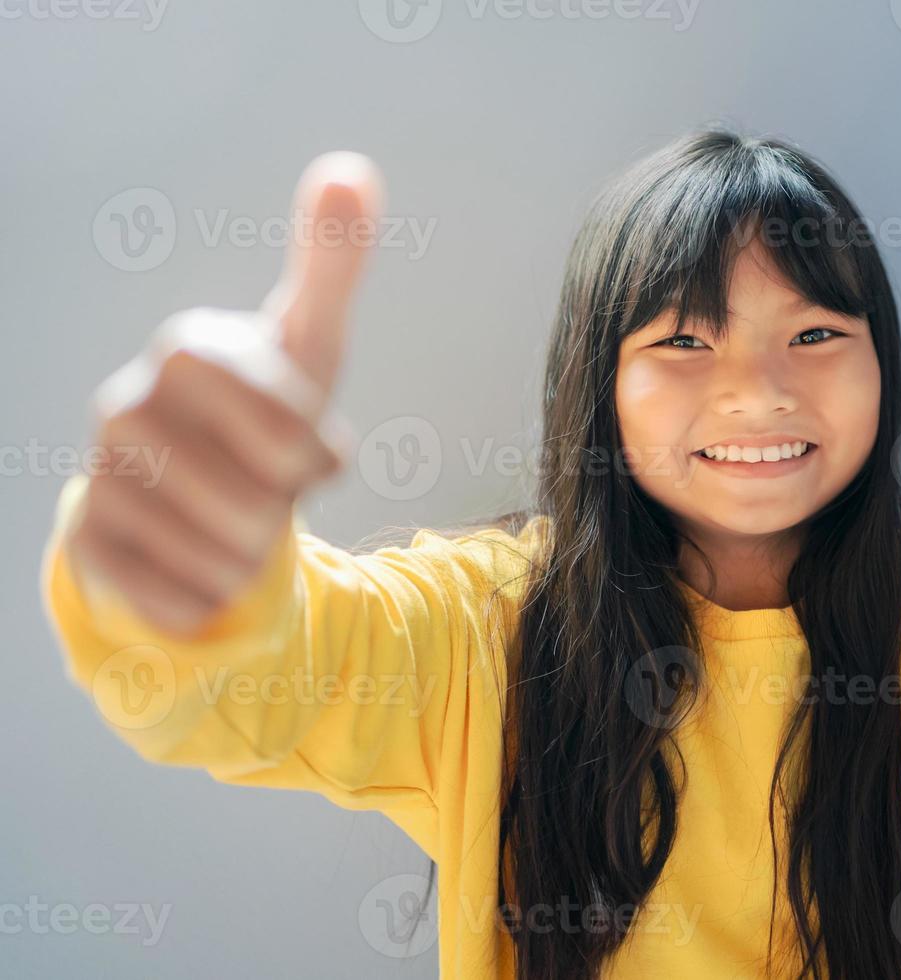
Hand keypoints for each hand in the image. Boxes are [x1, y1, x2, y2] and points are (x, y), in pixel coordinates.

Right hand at [67, 152, 383, 635]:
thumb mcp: (310, 340)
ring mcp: (97, 477)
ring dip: (255, 553)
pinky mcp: (88, 547)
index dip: (310, 448)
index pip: (279, 426)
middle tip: (272, 486)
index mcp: (187, 351)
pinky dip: (213, 594)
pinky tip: (204, 559)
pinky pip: (179, 599)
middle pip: (248, 502)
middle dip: (284, 507)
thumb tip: (350, 169)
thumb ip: (332, 260)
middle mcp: (124, 406)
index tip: (319, 449)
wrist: (204, 484)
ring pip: (218, 557)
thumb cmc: (271, 406)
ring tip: (241, 520)